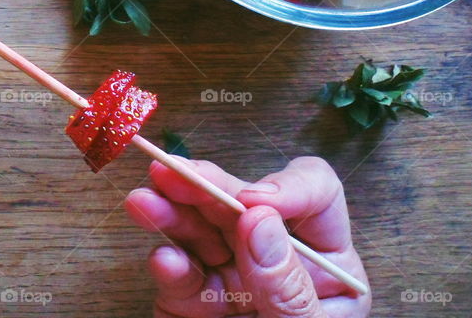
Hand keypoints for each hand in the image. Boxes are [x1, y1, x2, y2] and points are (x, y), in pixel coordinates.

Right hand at [125, 157, 370, 317]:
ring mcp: (231, 276)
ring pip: (199, 227)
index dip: (286, 187)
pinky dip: (167, 265)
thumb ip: (288, 287)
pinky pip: (178, 274)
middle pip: (243, 202)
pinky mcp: (191, 299)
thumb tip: (258, 220)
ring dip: (170, 210)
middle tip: (173, 172)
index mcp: (327, 266)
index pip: (315, 197)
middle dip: (208, 185)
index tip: (252, 202)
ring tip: (144, 201)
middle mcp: (276, 260)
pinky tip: (162, 259)